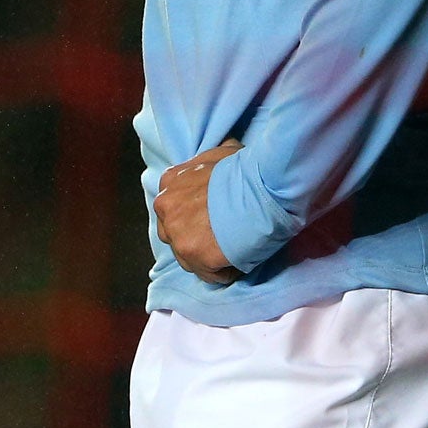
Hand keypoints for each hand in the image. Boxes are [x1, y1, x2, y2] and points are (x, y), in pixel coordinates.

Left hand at [154, 137, 242, 283]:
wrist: (262, 186)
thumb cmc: (246, 169)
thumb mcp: (221, 153)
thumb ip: (208, 163)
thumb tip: (222, 156)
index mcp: (170, 181)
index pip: (175, 209)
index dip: (196, 216)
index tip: (214, 219)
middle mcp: (165, 206)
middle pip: (176, 234)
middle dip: (197, 238)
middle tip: (224, 235)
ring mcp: (177, 232)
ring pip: (189, 257)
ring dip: (210, 257)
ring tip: (235, 247)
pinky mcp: (193, 255)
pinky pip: (209, 274)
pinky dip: (226, 271)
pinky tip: (241, 256)